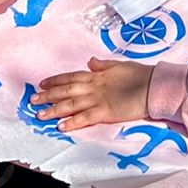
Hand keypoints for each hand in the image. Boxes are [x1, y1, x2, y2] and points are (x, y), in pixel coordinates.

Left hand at [35, 59, 154, 130]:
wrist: (154, 85)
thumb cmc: (140, 75)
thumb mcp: (119, 65)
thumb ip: (103, 65)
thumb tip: (90, 62)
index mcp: (97, 75)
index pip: (71, 77)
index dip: (55, 80)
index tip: (42, 83)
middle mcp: (94, 86)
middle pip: (66, 90)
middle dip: (48, 95)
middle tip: (32, 100)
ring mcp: (98, 99)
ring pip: (71, 104)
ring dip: (55, 109)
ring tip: (40, 114)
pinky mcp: (105, 112)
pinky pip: (85, 117)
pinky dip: (72, 121)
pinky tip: (61, 126)